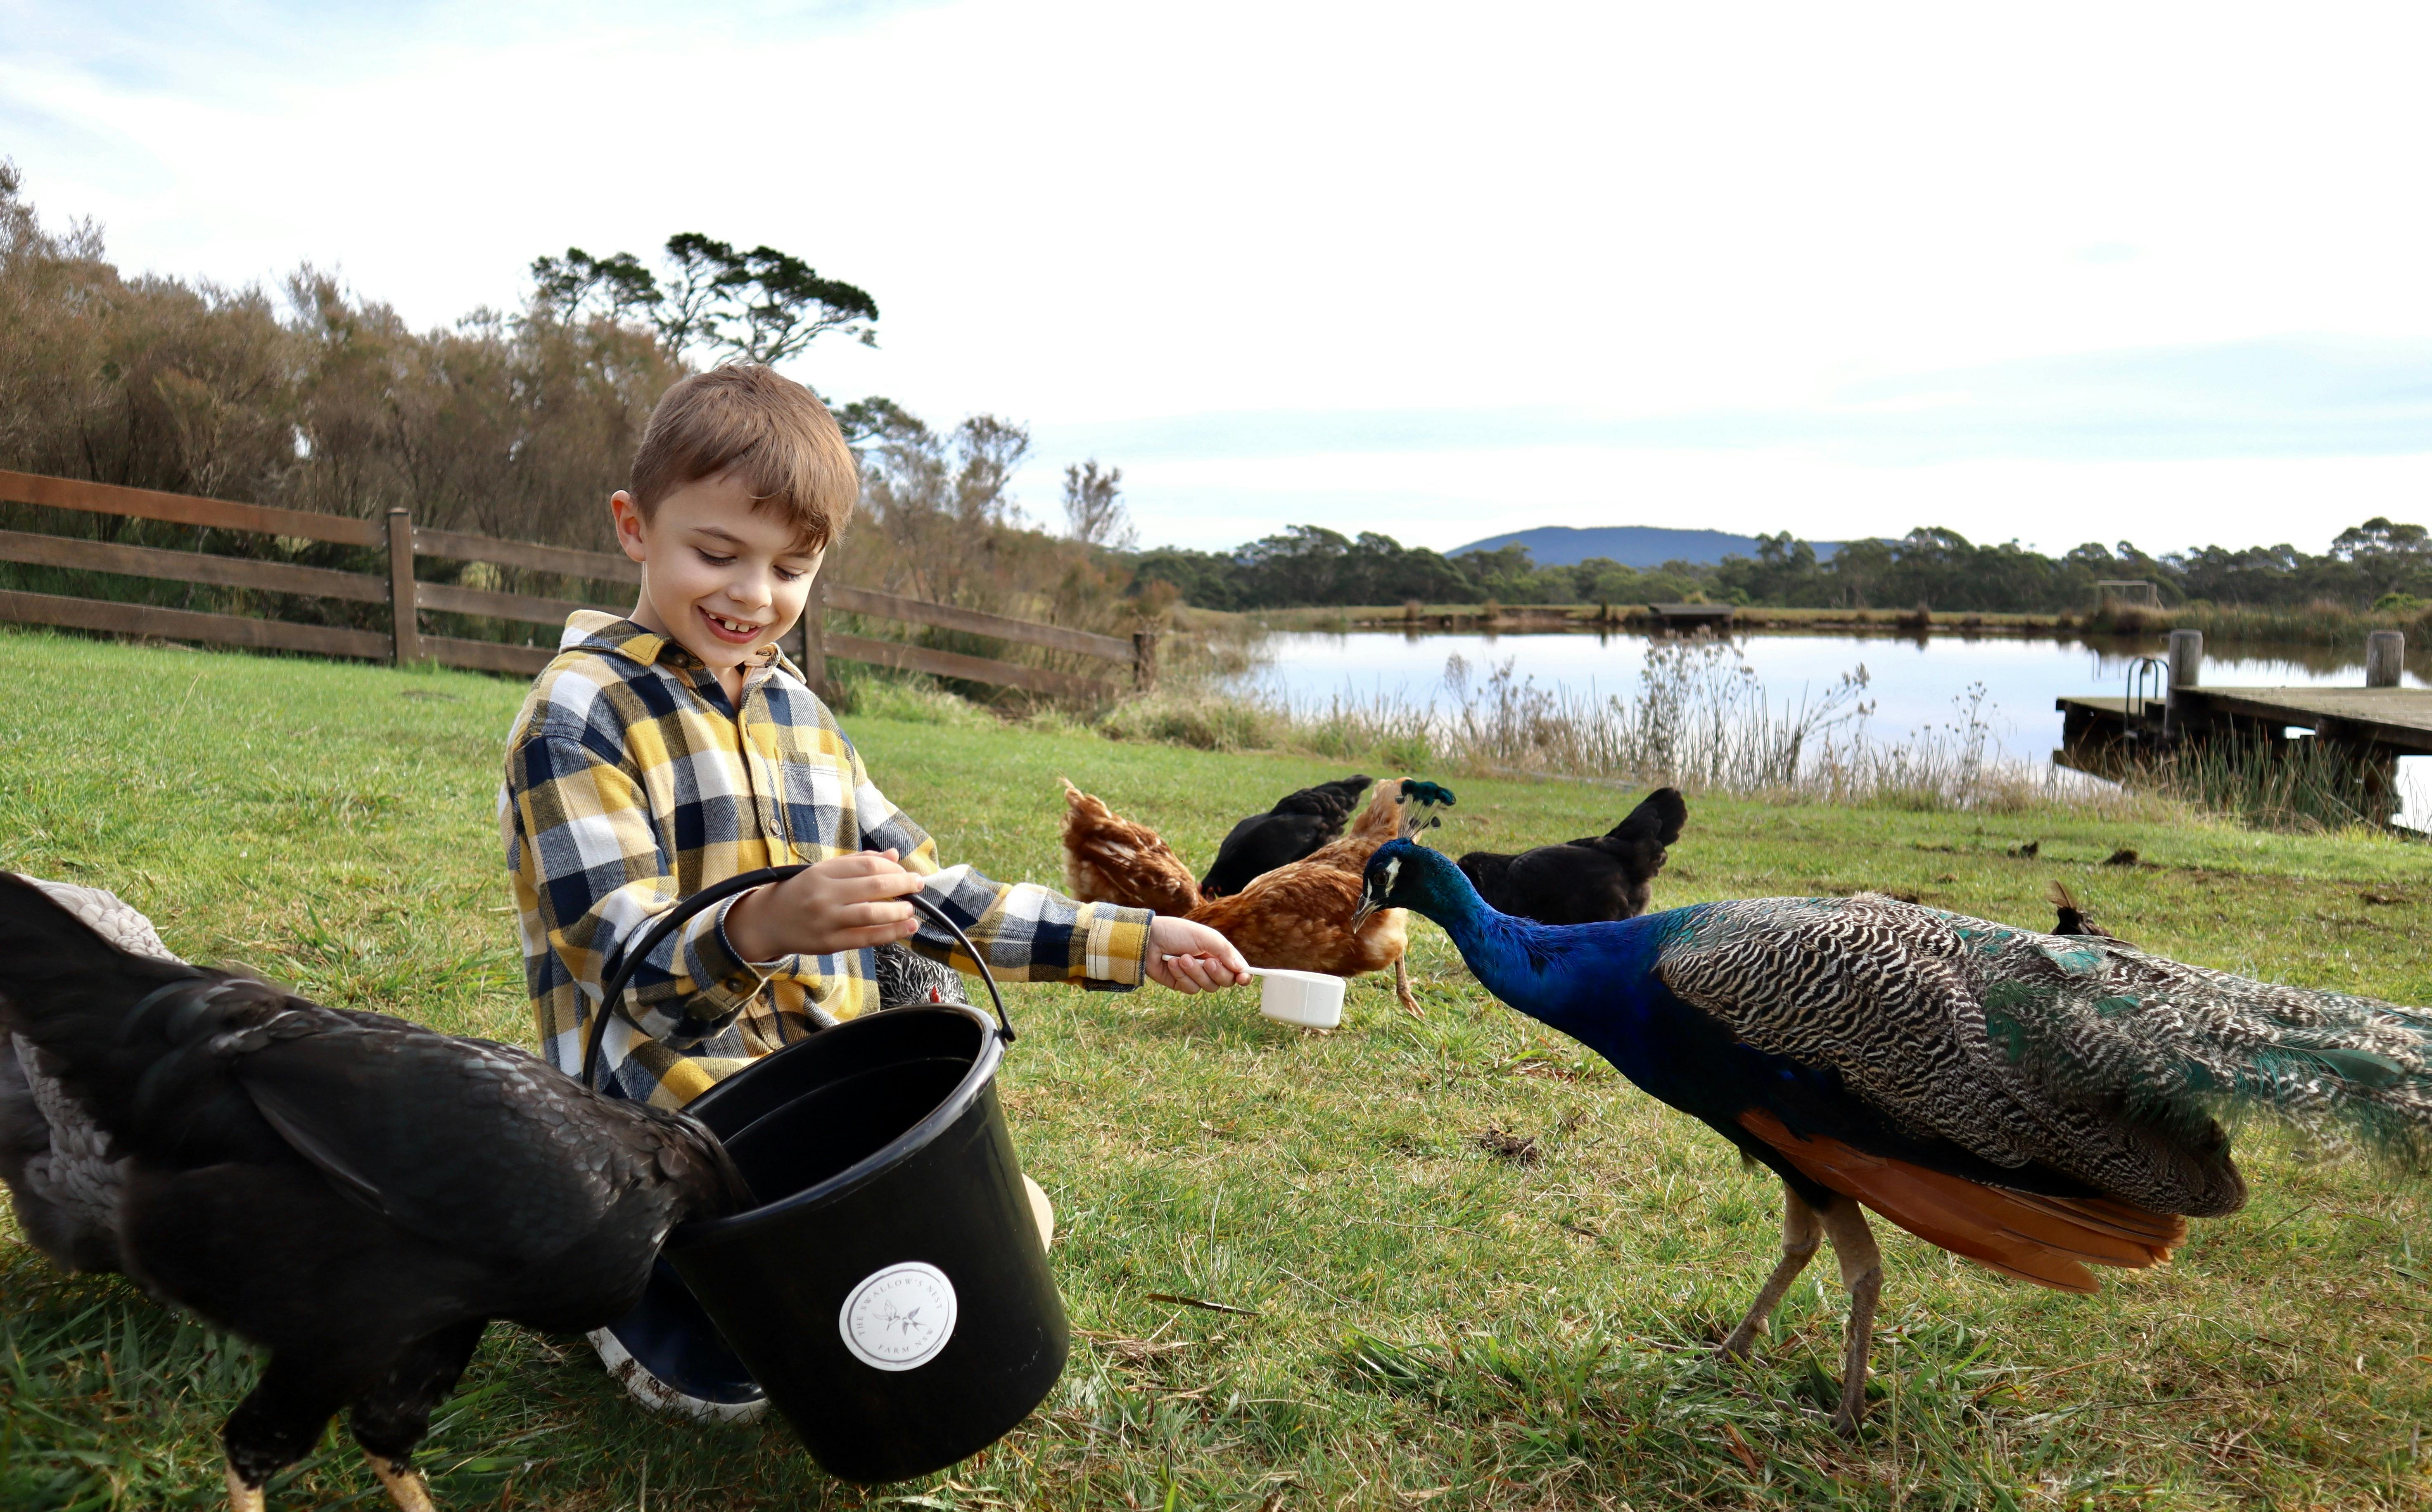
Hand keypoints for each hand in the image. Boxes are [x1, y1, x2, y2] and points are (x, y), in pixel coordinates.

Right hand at [724, 850, 924, 962]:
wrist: (768, 922)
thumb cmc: (801, 892)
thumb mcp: (823, 871)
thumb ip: (858, 862)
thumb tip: (893, 854)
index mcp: (822, 872)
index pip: (867, 865)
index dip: (892, 868)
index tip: (906, 871)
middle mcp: (824, 895)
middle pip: (872, 886)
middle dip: (902, 884)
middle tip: (918, 885)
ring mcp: (826, 920)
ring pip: (871, 914)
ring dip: (898, 911)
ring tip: (912, 909)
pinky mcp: (829, 943)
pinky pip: (866, 938)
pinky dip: (890, 933)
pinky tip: (907, 927)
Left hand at [1145, 916, 1250, 992]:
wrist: (1149, 939)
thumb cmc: (1177, 932)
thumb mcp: (1205, 936)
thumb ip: (1225, 952)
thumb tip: (1242, 969)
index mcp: (1218, 952)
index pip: (1237, 968)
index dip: (1243, 975)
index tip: (1243, 978)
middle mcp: (1210, 965)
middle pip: (1226, 981)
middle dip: (1217, 972)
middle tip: (1206, 961)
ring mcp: (1196, 976)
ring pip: (1208, 987)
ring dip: (1195, 972)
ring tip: (1182, 958)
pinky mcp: (1182, 984)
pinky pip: (1191, 989)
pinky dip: (1182, 976)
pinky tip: (1172, 963)